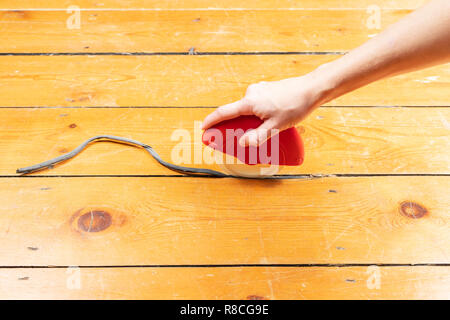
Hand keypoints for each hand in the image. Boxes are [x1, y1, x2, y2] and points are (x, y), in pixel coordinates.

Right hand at [201, 74, 328, 146]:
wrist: (311, 89)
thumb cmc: (295, 105)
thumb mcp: (277, 126)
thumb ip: (258, 136)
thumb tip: (242, 144)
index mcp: (250, 102)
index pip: (224, 112)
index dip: (212, 121)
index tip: (204, 128)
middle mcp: (252, 93)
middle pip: (236, 112)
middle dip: (233, 126)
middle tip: (234, 139)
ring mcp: (260, 90)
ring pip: (247, 109)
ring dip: (247, 121)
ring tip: (258, 133)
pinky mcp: (267, 90)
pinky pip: (255, 104)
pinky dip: (255, 114)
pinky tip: (268, 121)